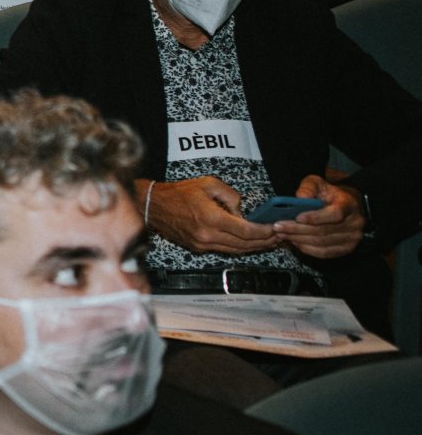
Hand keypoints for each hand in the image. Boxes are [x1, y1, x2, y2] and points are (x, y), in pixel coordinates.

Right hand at [145, 176, 277, 253]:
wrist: (154, 206)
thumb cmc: (179, 192)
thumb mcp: (208, 184)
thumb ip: (230, 196)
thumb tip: (242, 211)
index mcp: (212, 218)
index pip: (246, 231)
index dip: (264, 232)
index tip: (276, 228)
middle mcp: (208, 235)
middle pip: (244, 244)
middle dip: (264, 241)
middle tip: (279, 236)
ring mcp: (202, 244)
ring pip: (236, 250)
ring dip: (254, 247)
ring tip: (269, 241)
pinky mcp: (198, 248)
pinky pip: (224, 250)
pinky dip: (239, 247)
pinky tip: (249, 242)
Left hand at [272, 176, 365, 258]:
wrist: (343, 205)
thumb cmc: (328, 194)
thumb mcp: (317, 183)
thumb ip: (308, 187)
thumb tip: (300, 198)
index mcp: (349, 204)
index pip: (335, 214)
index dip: (315, 217)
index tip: (297, 217)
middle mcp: (355, 223)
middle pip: (324, 231)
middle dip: (298, 230)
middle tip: (278, 227)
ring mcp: (352, 238)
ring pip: (322, 243)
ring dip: (299, 240)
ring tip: (282, 234)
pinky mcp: (346, 249)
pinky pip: (324, 253)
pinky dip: (307, 249)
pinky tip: (294, 242)